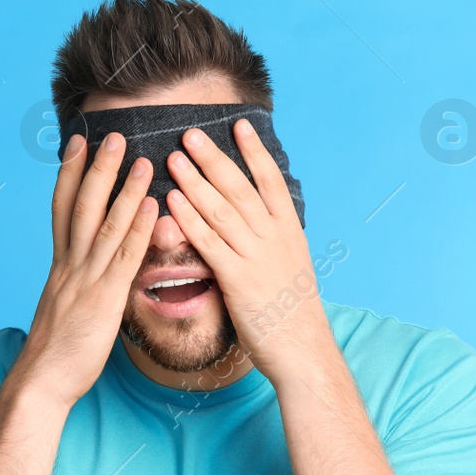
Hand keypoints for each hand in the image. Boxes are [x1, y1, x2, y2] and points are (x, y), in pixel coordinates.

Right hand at [12, 131, 158, 410]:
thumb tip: (89, 274)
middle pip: (80, 206)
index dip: (69, 173)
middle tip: (111, 134)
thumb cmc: (56, 352)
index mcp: (61, 266)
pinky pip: (122, 258)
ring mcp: (85, 280)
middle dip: (96, 168)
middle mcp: (70, 265)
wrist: (41, 380)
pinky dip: (136, 228)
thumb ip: (78, 284)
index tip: (77, 142)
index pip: (62, 209)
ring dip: (123, 189)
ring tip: (140, 158)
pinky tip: (150, 206)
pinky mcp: (103, 300)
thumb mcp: (64, 308)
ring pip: (104, 224)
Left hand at [162, 119, 331, 383]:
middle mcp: (275, 237)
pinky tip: (172, 202)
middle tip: (189, 133)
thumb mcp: (289, 266)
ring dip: (195, 181)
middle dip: (214, 158)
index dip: (254, 151)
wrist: (303, 350)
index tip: (239, 124)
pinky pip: (210, 242)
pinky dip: (190, 219)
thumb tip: (258, 221)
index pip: (270, 181)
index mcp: (288, 231)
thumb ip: (270, 241)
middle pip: (241, 188)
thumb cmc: (291, 312)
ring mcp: (257, 257)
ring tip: (174, 157)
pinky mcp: (238, 279)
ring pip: (222, 210)